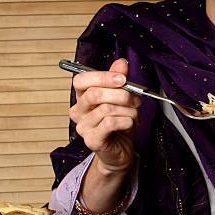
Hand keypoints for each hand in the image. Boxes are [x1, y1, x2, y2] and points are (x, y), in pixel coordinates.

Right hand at [70, 58, 140, 174]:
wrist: (120, 152)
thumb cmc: (119, 125)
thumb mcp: (121, 99)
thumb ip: (119, 80)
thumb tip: (121, 63)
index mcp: (82, 97)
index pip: (82, 80)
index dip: (103, 77)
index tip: (122, 79)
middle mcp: (79, 111)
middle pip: (94, 94)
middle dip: (121, 94)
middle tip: (135, 100)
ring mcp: (83, 127)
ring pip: (106, 109)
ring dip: (127, 110)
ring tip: (134, 115)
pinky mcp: (92, 140)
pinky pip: (110, 123)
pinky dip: (126, 121)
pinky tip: (130, 124)